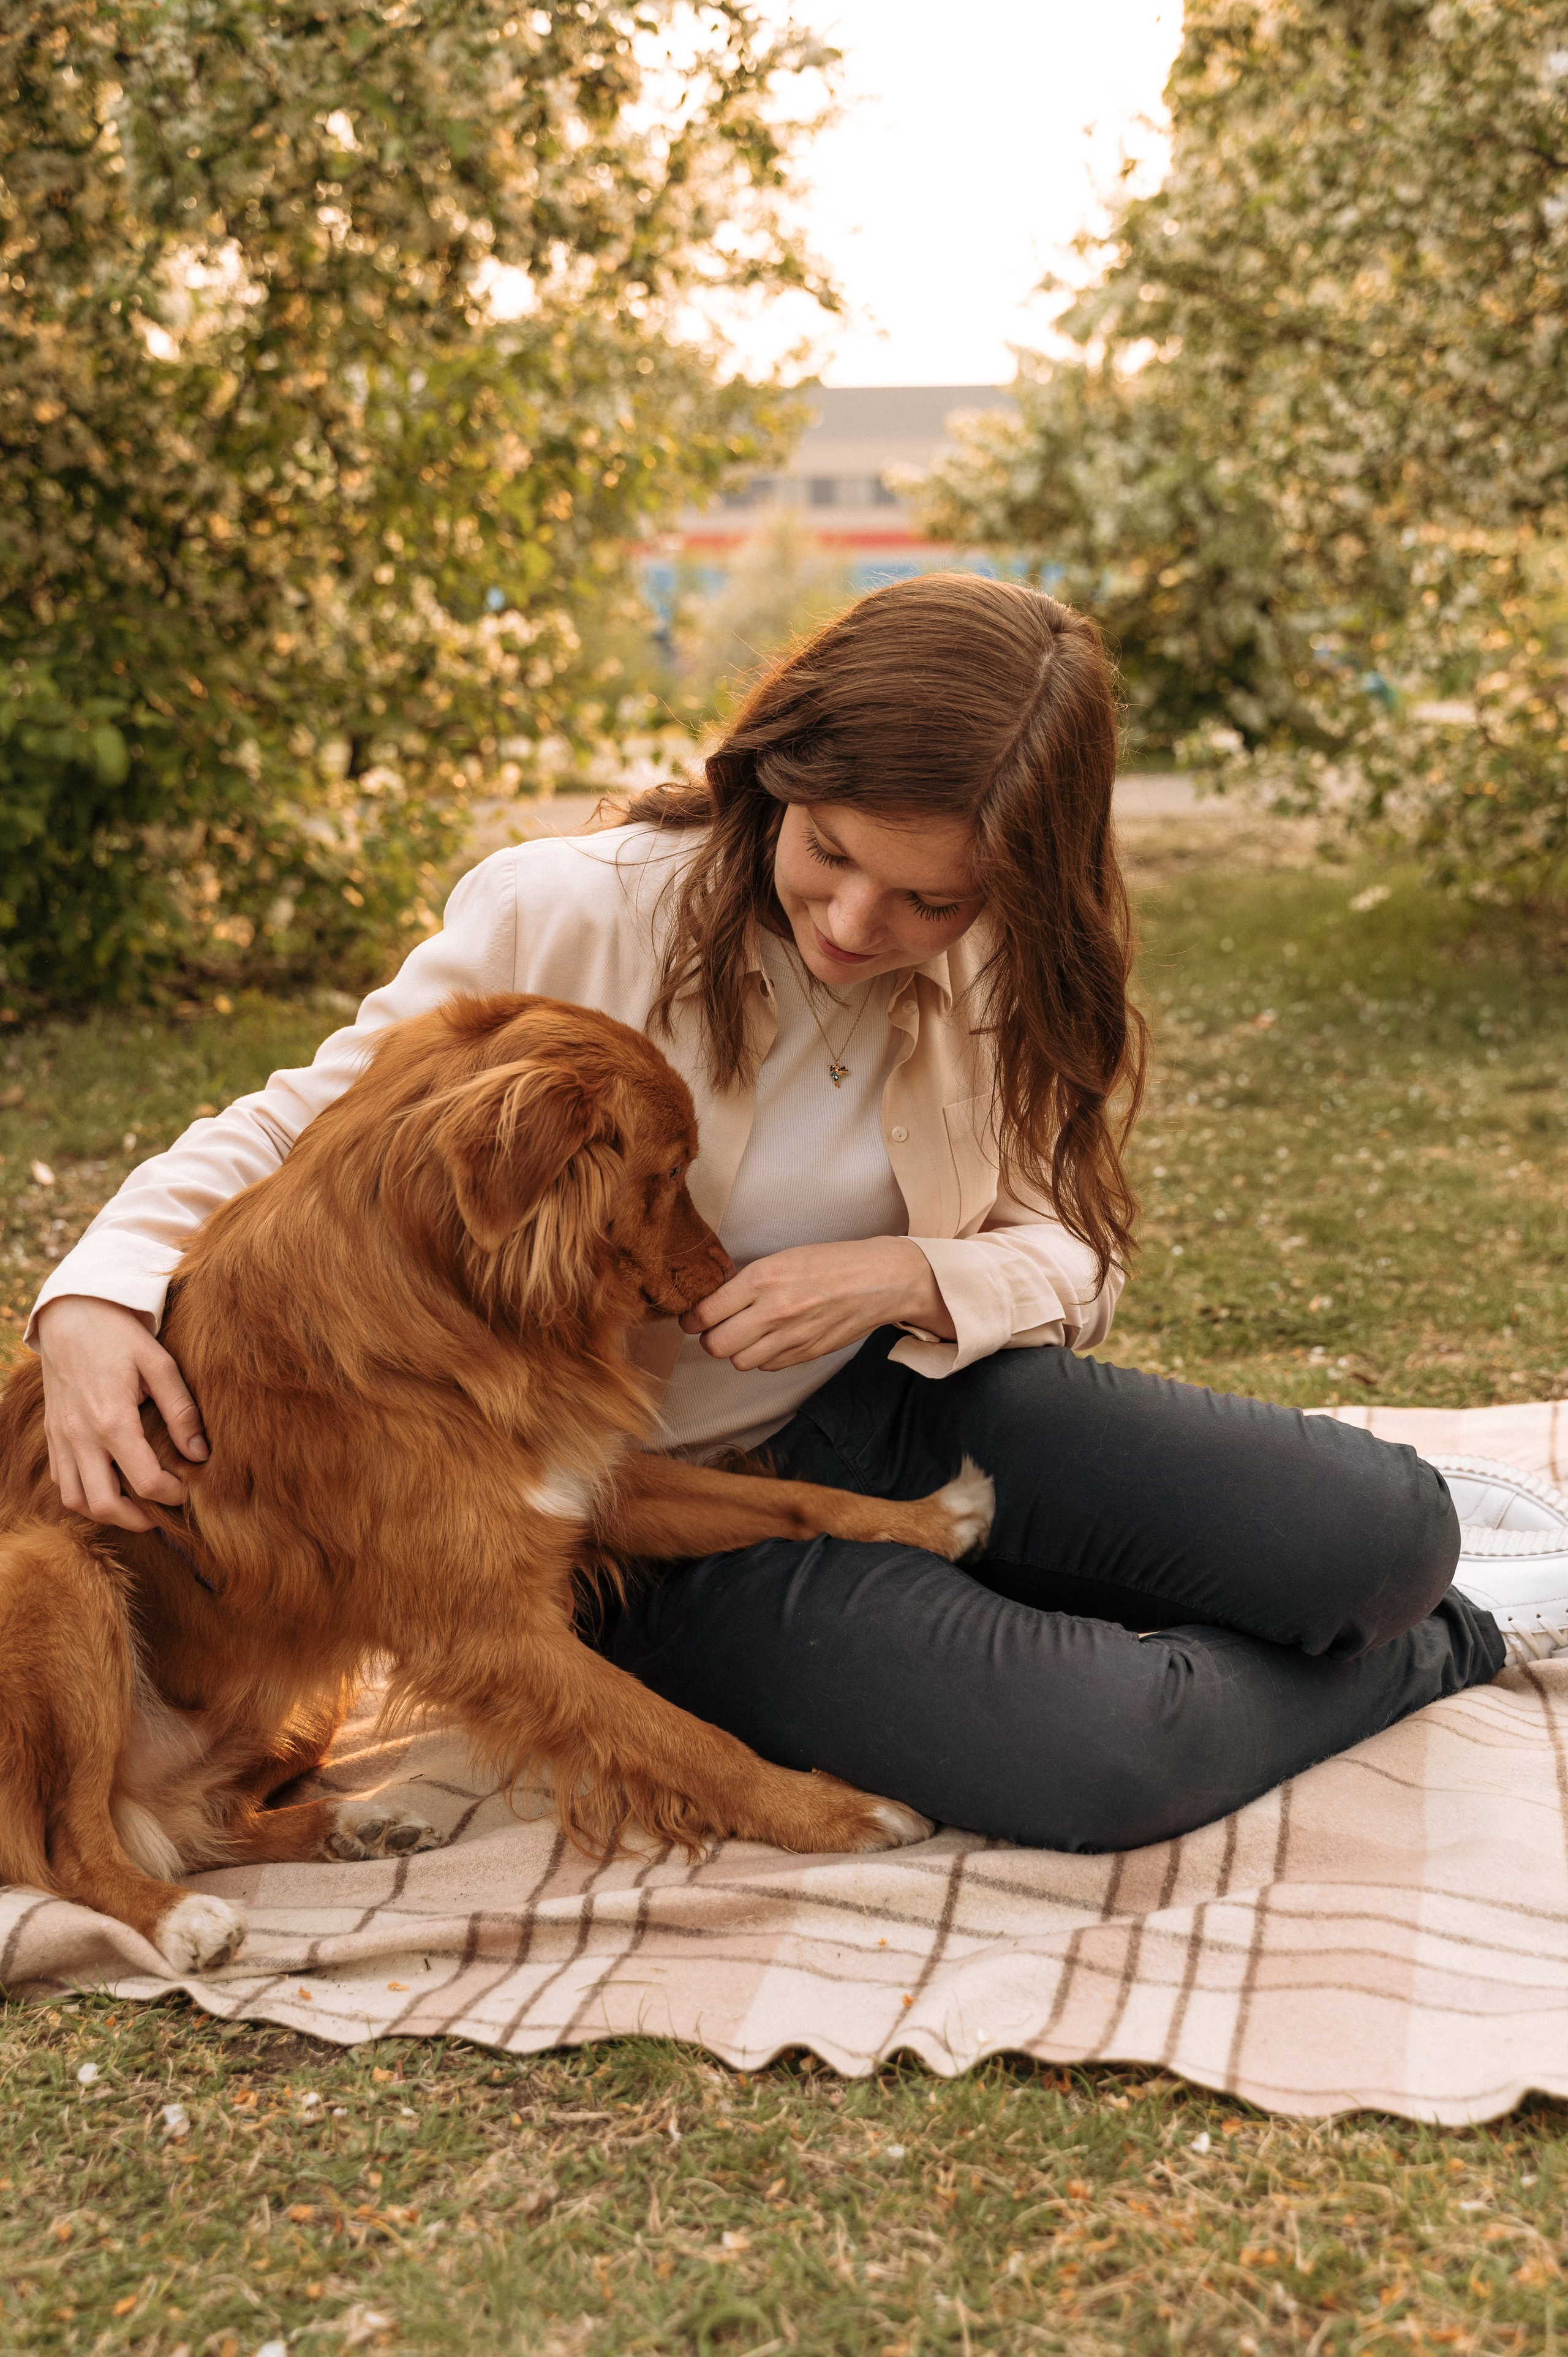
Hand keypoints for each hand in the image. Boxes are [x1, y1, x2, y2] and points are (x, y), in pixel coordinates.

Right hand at [36, 1294, 207, 1530]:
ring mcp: (61, 1438)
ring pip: (76, 1501)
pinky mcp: (51, 1435)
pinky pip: (62, 1481)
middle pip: (104, 1505)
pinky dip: (84, 1493)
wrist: (70, 1315)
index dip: (172, 1494)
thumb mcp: (159, 1363)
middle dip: (138, 1520)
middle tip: (162, 1515)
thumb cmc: (119, 1335)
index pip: (144, 1481)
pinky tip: (109, 1484)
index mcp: (112, 1420)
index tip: (188, 1490)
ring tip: (136, 1507)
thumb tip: (200, 1453)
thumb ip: (181, 1410)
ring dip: (107, 1512)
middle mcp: (81, 1437)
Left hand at [678, 1237, 953, 1372]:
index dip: (691, 1319)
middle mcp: (773, 1310)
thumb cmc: (832, 1263)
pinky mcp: (805, 1354)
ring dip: (737, 1351)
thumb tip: (715, 1302)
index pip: (705, 1313)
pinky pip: (768, 1367)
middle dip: (711, 1338)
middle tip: (716, 1328)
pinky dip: (764, 1357)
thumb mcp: (783, 1258)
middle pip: (716, 1346)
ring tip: (747, 1334)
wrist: (880, 1280)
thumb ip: (748, 1282)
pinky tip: (774, 1339)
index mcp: (762, 1278)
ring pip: (739, 1362)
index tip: (691, 1318)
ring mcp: (791, 1337)